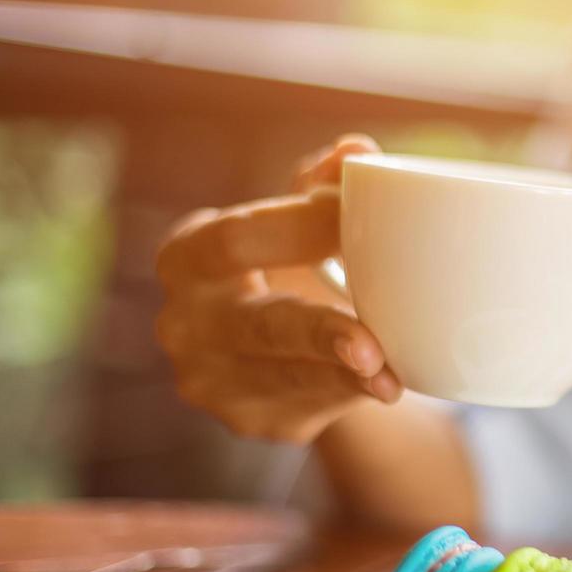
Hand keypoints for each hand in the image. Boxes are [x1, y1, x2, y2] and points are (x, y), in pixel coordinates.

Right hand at [155, 136, 401, 442]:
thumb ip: (321, 184)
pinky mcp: (254, 419)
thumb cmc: (289, 263)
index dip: (299, 227)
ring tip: (388, 376)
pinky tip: (383, 388)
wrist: (284, 345)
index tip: (360, 215)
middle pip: (256, 326)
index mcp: (188, 257)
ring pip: (287, 377)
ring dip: (342, 375)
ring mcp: (213, 381)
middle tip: (369, 342)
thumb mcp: (298, 220)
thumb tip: (357, 152)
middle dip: (316, 333)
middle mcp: (184, 324)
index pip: (236, 240)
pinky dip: (349, 394)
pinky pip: (308, 406)